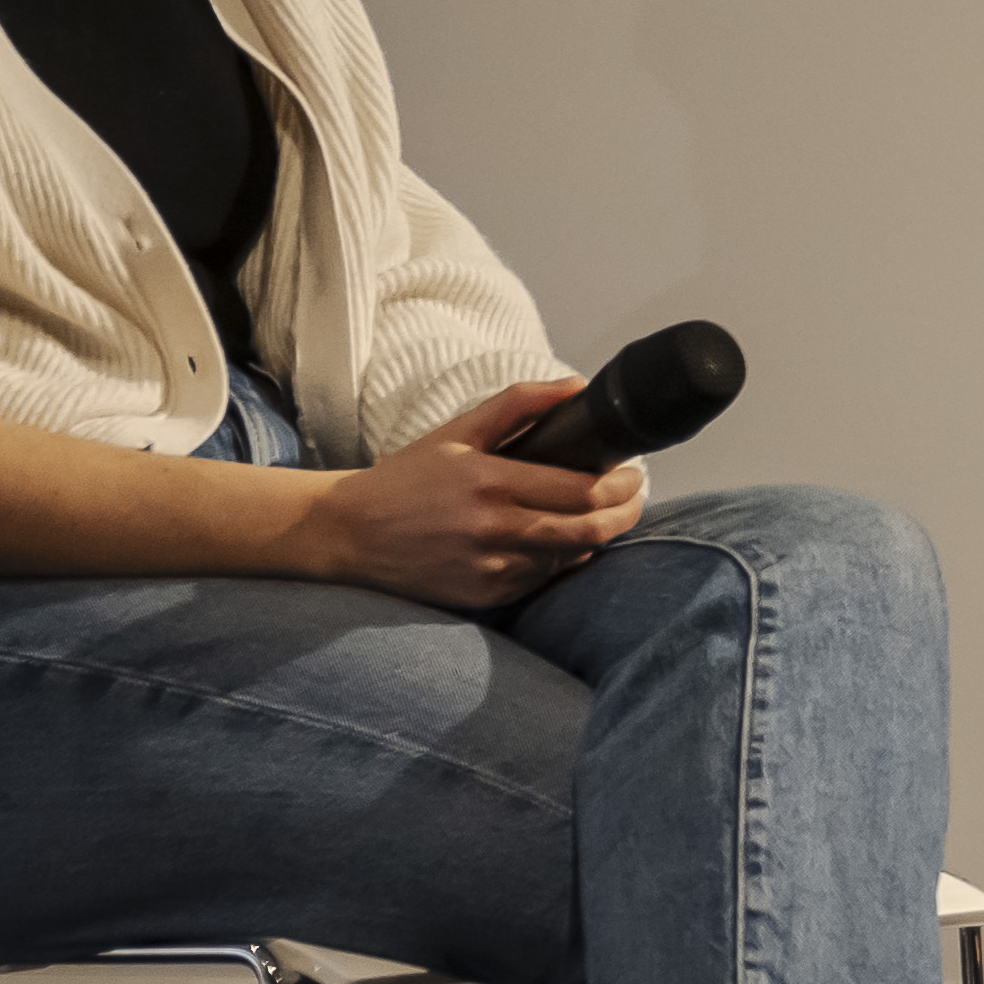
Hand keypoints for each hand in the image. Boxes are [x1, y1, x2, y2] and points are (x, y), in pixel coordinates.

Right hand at [296, 380, 646, 610]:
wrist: (350, 533)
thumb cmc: (406, 479)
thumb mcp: (458, 431)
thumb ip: (520, 404)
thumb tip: (576, 386)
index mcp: (491, 482)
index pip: (583, 490)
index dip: (621, 484)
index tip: (633, 472)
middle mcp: (494, 529)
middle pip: (590, 529)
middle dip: (625, 513)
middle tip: (634, 497)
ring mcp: (490, 568)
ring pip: (569, 556)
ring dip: (595, 536)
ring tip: (601, 515)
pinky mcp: (484, 596)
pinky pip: (541, 579)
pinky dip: (559, 559)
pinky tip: (560, 541)